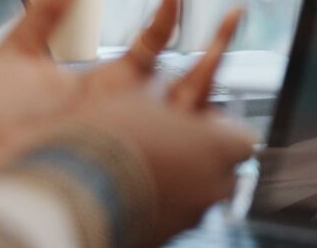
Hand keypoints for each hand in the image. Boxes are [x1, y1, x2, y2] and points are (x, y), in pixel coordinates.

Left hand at [0, 0, 243, 174]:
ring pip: (194, 107)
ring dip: (213, 74)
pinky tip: (206, 99)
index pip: (154, 40)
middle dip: (218, 43)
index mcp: (109, 82)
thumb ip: (48, 6)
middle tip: (235, 11)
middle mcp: (129, 107)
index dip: (166, 8)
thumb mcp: (17, 49)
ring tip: (223, 47)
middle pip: (190, 74)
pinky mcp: (130, 160)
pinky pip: (180, 147)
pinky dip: (201, 125)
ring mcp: (133, 134)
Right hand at [69, 88, 255, 244]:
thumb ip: (161, 94)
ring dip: (180, 182)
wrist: (73, 193)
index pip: (244, 139)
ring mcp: (189, 217)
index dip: (222, 129)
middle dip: (204, 159)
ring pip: (198, 197)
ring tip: (143, 166)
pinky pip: (171, 217)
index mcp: (219, 148)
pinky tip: (128, 189)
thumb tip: (160, 84)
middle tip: (172, 144)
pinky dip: (158, 204)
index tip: (202, 122)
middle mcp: (213, 187)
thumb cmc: (110, 141)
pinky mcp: (163, 237)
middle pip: (224, 172)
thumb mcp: (137, 99)